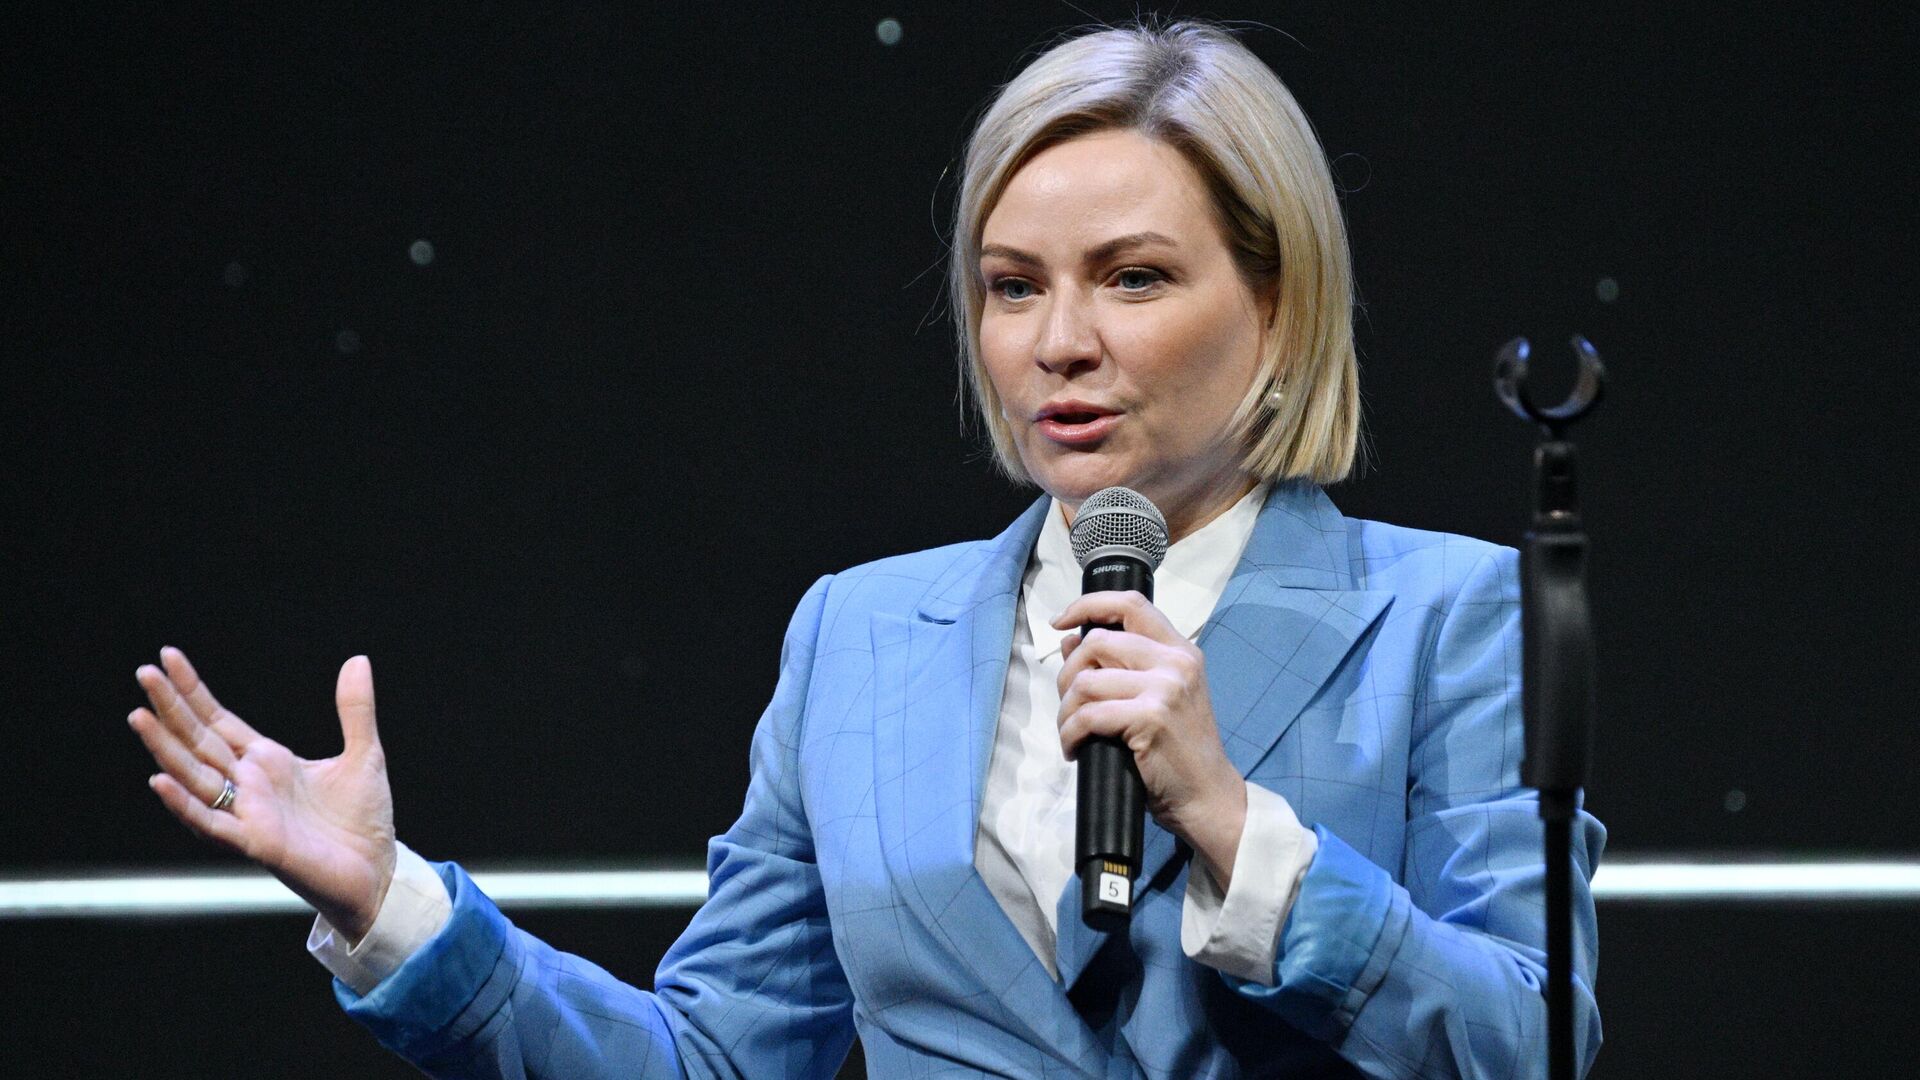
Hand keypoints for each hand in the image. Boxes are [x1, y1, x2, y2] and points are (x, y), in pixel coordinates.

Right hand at [128, 648, 396, 940]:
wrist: (377, 871)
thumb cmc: (363, 820)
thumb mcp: (364, 754)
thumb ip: (355, 710)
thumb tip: (357, 659)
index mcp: (268, 762)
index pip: (218, 720)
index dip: (193, 691)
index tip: (168, 658)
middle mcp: (249, 785)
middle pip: (198, 741)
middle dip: (171, 709)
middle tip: (144, 672)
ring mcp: (248, 813)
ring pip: (195, 776)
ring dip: (166, 749)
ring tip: (139, 716)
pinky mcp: (255, 843)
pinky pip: (211, 822)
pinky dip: (185, 803)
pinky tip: (162, 780)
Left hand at [1052, 591, 1247, 885]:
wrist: (1208, 795)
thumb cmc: (1179, 750)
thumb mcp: (1158, 697)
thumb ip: (1120, 665)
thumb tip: (1070, 639)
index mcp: (1180, 650)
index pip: (1130, 603)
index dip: (1088, 605)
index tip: (1062, 621)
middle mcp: (1176, 662)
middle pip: (1097, 642)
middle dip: (1067, 674)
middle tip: (1068, 705)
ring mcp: (1165, 688)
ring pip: (1086, 682)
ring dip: (1065, 711)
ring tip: (1071, 732)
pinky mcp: (1151, 718)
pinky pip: (1089, 715)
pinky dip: (1071, 733)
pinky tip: (1075, 749)